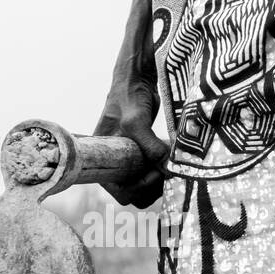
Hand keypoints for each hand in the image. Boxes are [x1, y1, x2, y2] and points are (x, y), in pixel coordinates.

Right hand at [94, 75, 168, 208]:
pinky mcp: (143, 156)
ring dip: (161, 178)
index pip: (121, 192)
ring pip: (148, 187)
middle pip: (136, 194)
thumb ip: (151, 147)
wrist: (136, 79)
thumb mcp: (136, 123)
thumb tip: (168, 169)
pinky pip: (155, 174)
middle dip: (153, 186)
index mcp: (103, 162)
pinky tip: (171, 155)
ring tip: (169, 159)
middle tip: (165, 168)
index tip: (153, 171)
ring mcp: (130, 162)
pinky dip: (165, 169)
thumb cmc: (127, 98)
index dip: (138, 188)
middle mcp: (115, 165)